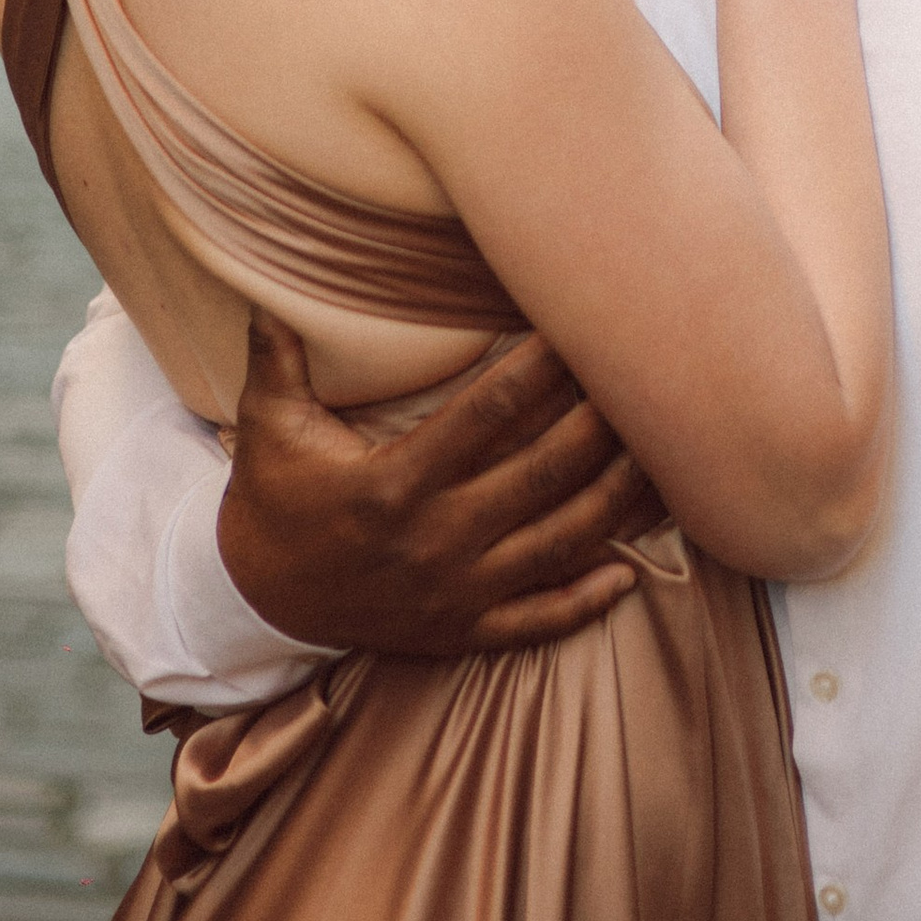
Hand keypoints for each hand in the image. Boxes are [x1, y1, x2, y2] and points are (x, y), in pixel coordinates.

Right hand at [218, 315, 665, 659]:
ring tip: (664, 456)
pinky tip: (633, 571)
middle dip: (601, 424)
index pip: (488, 415)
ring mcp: (457, 592)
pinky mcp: (465, 631)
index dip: (541, 370)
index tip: (580, 327)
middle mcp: (435, 540)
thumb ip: (277, 357)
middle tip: (646, 378)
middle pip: (543, 474)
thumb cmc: (273, 501)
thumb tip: (268, 289)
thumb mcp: (268, 427)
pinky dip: (591, 600)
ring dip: (617, 499)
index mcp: (394, 483)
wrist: (257, 603)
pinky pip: (542, 620)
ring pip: (561, 543)